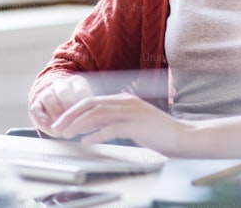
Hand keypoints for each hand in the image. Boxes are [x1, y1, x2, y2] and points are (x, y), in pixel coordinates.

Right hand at [28, 74, 93, 136]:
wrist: (57, 100)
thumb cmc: (77, 107)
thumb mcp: (86, 105)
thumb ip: (88, 112)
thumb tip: (92, 124)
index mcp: (76, 82)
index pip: (81, 90)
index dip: (83, 104)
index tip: (86, 116)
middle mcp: (61, 85)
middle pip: (63, 92)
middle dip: (67, 107)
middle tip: (72, 120)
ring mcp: (47, 92)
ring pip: (48, 97)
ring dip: (54, 112)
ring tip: (60, 125)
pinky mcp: (36, 103)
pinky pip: (35, 108)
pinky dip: (40, 117)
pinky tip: (46, 124)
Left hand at [51, 93, 195, 155]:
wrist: (183, 137)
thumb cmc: (158, 133)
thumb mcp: (132, 124)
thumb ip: (112, 122)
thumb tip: (89, 129)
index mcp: (124, 99)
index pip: (92, 101)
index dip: (74, 111)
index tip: (61, 122)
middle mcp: (125, 102)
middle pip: (91, 104)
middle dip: (70, 116)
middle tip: (57, 127)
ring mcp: (131, 112)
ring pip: (97, 114)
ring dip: (78, 124)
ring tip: (66, 134)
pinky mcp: (137, 125)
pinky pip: (111, 128)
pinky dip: (96, 134)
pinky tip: (87, 141)